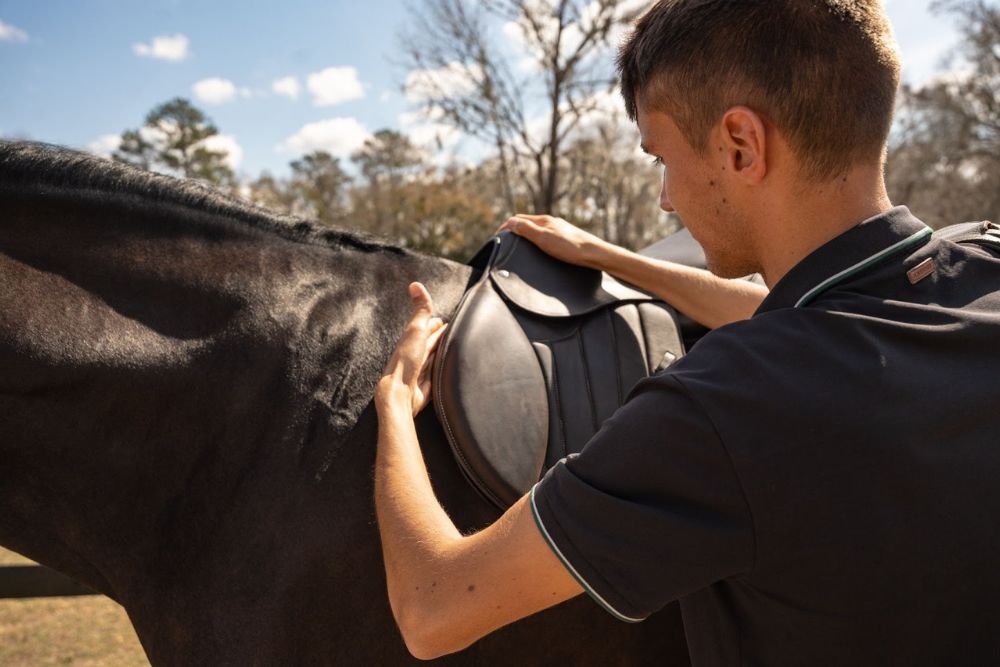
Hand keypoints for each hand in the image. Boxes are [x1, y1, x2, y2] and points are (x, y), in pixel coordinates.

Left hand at [377, 283, 447, 416]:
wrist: (400, 393)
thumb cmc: (407, 360)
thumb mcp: (416, 330)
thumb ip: (421, 310)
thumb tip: (415, 284)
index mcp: (412, 339)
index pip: (428, 328)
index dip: (437, 323)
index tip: (447, 320)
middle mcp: (416, 354)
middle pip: (432, 343)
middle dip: (442, 338)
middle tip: (456, 334)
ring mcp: (421, 370)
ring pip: (435, 359)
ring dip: (443, 354)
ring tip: (456, 351)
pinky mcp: (427, 386)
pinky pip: (437, 376)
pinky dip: (443, 371)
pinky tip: (449, 372)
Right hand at [496, 213, 606, 268]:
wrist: (594, 254)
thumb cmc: (570, 247)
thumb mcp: (543, 238)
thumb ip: (526, 229)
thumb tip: (510, 223)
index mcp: (544, 220)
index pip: (518, 219)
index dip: (505, 227)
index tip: (497, 239)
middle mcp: (551, 222)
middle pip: (527, 223)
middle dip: (514, 230)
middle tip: (505, 243)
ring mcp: (559, 230)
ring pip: (537, 230)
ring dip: (525, 235)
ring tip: (519, 246)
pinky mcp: (566, 238)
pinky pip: (546, 236)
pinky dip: (536, 241)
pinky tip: (539, 250)